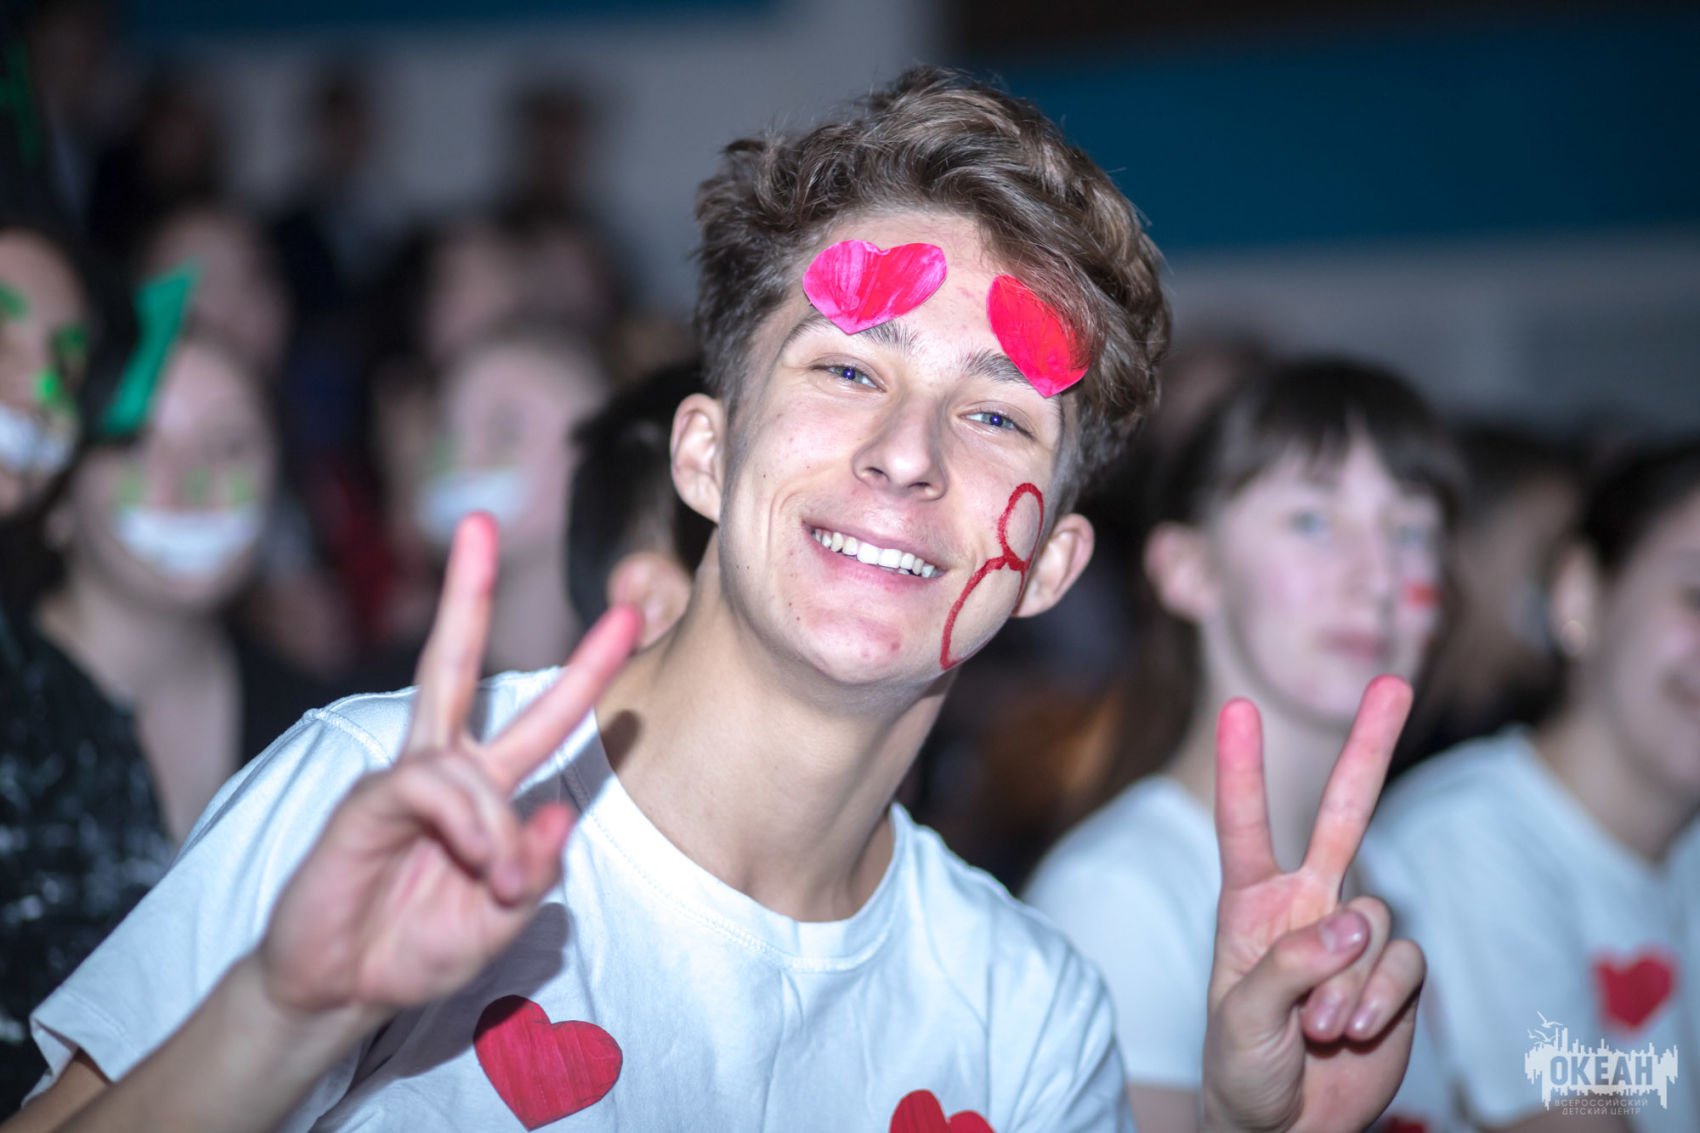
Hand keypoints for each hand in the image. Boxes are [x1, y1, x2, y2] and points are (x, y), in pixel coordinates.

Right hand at [259, 514, 639, 1024]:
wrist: (340, 989)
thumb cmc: (418, 945)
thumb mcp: (502, 918)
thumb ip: (535, 871)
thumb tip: (557, 816)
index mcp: (483, 786)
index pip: (541, 715)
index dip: (585, 668)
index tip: (627, 615)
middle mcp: (443, 768)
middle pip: (454, 662)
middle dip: (467, 592)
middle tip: (477, 520)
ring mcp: (402, 781)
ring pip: (469, 763)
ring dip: (498, 832)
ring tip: (494, 885)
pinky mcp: (366, 803)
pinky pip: (432, 790)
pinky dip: (467, 826)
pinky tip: (472, 860)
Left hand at [1200, 675, 1424, 1132]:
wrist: (1287, 1126)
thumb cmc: (1243, 1067)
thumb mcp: (1241, 1019)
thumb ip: (1289, 966)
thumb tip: (1351, 925)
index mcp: (1251, 904)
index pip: (1245, 825)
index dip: (1242, 768)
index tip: (1236, 708)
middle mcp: (1306, 905)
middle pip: (1345, 815)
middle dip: (1369, 748)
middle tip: (1391, 681)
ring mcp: (1355, 938)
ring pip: (1375, 920)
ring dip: (1349, 982)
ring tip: (1320, 1027)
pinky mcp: (1396, 975)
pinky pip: (1404, 964)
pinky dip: (1380, 1000)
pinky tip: (1352, 1032)